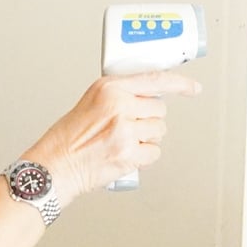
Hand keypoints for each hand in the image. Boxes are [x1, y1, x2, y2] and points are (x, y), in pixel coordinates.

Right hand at [21, 71, 197, 200]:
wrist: (54, 167)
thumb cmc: (66, 139)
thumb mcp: (90, 103)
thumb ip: (118, 97)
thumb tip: (145, 99)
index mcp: (108, 88)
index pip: (154, 79)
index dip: (179, 84)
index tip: (193, 88)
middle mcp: (118, 105)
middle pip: (159, 110)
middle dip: (148, 121)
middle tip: (128, 129)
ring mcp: (124, 130)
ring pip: (159, 132)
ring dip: (147, 140)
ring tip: (124, 143)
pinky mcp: (128, 153)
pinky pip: (153, 153)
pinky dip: (143, 158)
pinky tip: (126, 156)